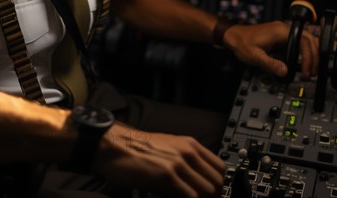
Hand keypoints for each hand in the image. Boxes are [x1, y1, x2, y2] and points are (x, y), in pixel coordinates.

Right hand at [95, 123, 224, 196]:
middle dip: (213, 196)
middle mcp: (187, 151)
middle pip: (216, 182)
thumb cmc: (137, 148)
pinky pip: (191, 197)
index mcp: (190, 144)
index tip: (215, 195)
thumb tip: (199, 179)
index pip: (220, 168)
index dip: (220, 185)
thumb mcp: (168, 147)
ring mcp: (178, 163)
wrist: (115, 146)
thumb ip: (186, 159)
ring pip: (207, 191)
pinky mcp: (167, 176)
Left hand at [223, 21, 318, 78]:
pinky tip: (304, 64)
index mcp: (280, 31)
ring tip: (311, 70)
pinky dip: (304, 53)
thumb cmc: (241, 42)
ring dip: (312, 54)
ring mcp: (283, 32)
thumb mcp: (255, 56)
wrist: (233, 36)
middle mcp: (284, 29)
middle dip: (315, 56)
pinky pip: (298, 43)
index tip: (307, 70)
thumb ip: (270, 64)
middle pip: (310, 39)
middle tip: (314, 73)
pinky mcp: (281, 37)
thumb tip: (285, 71)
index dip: (309, 56)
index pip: (304, 40)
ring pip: (306, 40)